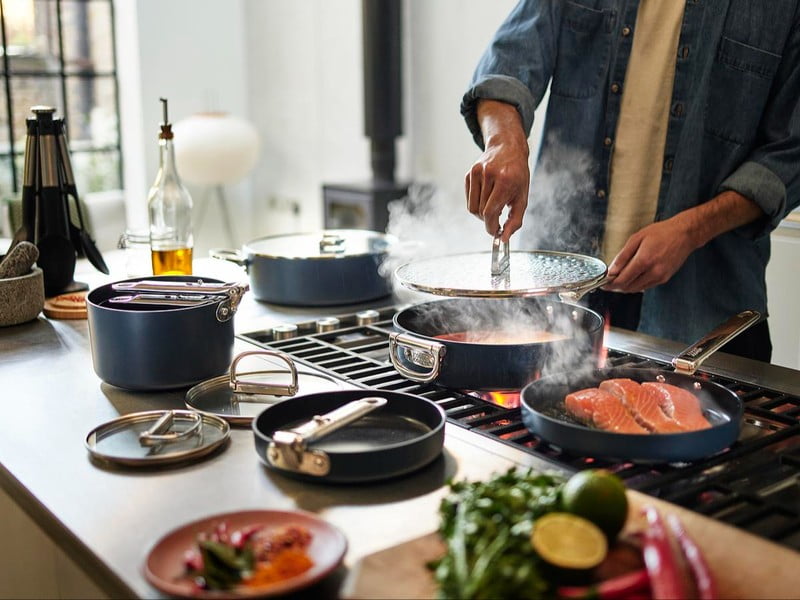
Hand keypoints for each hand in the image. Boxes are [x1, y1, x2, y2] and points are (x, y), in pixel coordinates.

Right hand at [465, 100, 529, 241]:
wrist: (507, 148)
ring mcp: (477, 172)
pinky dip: (476, 203)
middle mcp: (489, 174)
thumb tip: (504, 239)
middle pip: (481, 212)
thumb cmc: (518, 175)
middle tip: (498, 216)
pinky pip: (468, 199)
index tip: (495, 232)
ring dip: (482, 213)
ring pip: (472, 207)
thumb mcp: (522, 198)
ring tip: (493, 205)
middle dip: (489, 219)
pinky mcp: (469, 173)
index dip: (491, 227)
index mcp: (505, 181)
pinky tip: (486, 195)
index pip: (490, 212)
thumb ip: (515, 221)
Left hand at [604, 215, 697, 293]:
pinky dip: (636, 284)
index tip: (603, 284)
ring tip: (618, 279)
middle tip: (608, 282)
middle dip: (616, 287)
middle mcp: (653, 271)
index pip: (622, 280)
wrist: (685, 234)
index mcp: (644, 260)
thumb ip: (623, 256)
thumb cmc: (661, 232)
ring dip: (625, 286)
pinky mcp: (665, 278)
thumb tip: (612, 270)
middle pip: (628, 287)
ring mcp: (660, 277)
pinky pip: (646, 286)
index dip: (610, 284)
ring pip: (636, 289)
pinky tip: (632, 277)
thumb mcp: (637, 238)